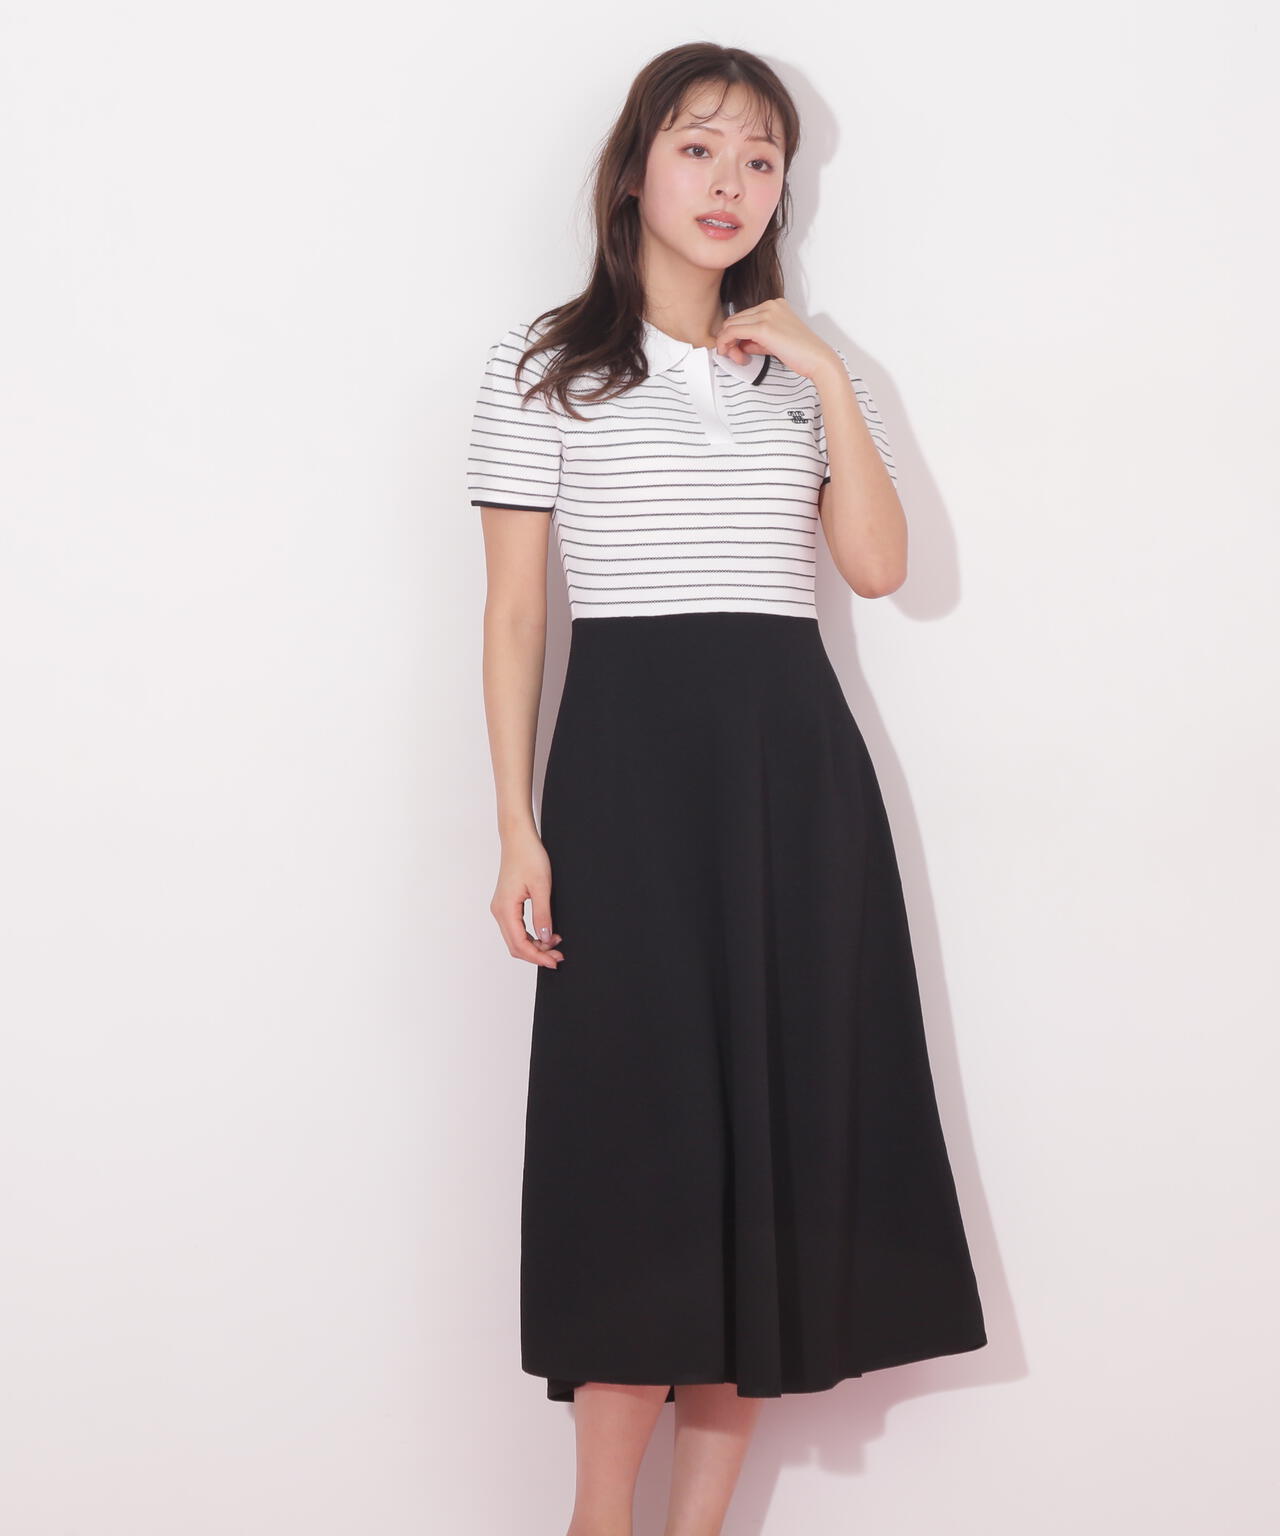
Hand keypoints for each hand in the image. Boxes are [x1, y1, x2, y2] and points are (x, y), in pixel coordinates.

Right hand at [491, 826, 563, 968]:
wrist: (518, 838)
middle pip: (515, 946)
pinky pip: (516, 928)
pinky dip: (531, 935)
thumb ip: (543, 915)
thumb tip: (546, 938)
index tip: (555, 961)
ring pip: (515, 938)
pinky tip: (546, 933)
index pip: (520, 944)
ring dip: (535, 945)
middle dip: (537, 954)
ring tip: (556, 944)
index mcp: (505, 909)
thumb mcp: (541, 887)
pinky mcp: (506, 904)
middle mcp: (499, 911)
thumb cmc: (528, 856)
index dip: (538, 956)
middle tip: (558, 956)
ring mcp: (501, 908)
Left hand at [713, 297, 838, 381]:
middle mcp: (770, 305)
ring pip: (730, 324)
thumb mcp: (776, 342)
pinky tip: (729, 354)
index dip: (736, 334)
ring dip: (727, 342)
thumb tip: (739, 344)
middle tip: (736, 356)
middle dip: (729, 338)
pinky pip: (732, 332)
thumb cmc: (802, 353)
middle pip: (735, 318)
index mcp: (775, 305)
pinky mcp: (762, 327)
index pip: (744, 316)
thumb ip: (757, 340)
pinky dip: (725, 343)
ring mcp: (766, 314)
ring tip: (737, 358)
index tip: (739, 350)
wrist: (818, 359)